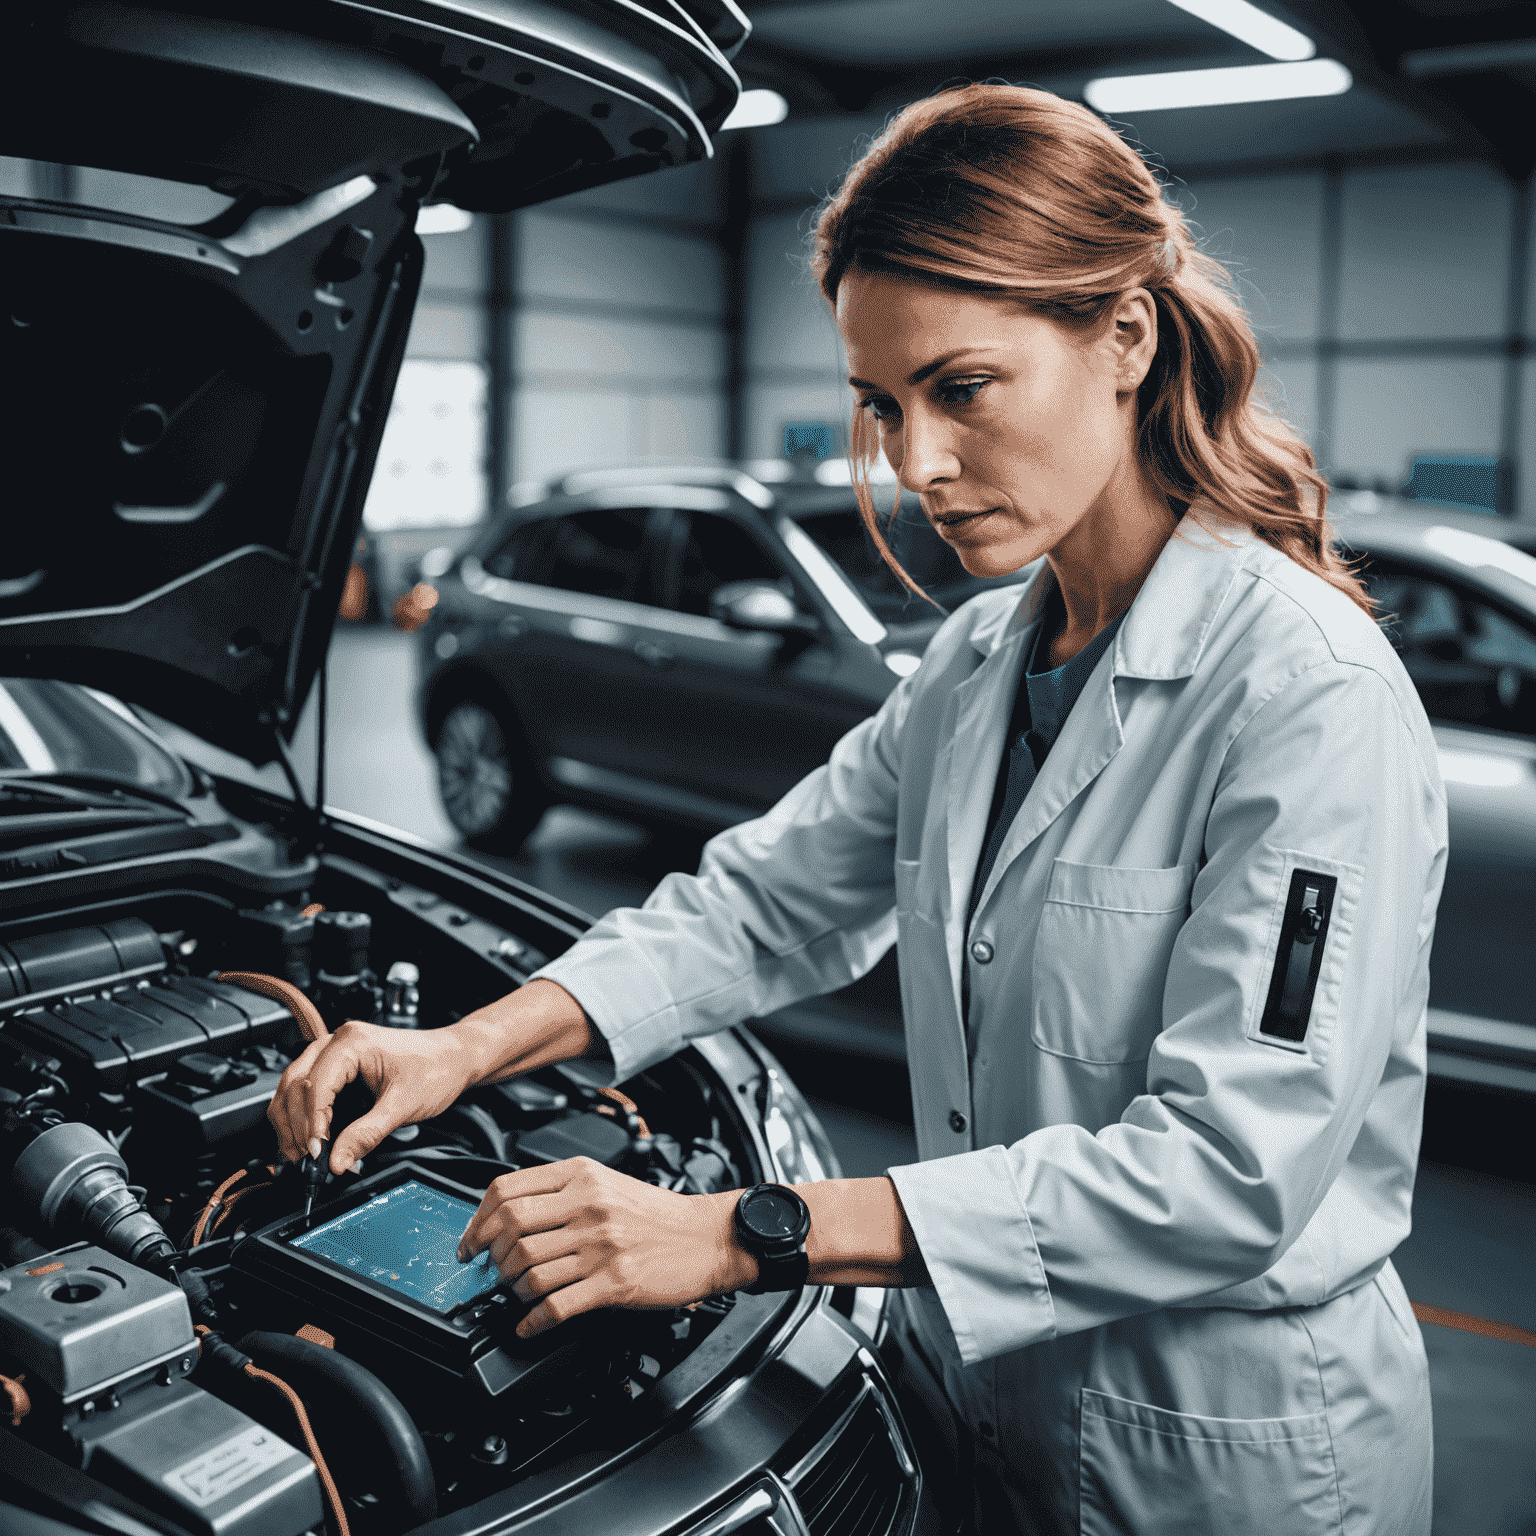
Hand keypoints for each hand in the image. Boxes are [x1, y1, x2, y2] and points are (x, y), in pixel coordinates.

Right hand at [267, 978, 593, 1173]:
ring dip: (293, 1123)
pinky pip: (307, 1090)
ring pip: (293, 1088)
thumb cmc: (437, 1068)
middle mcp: (337, 1041)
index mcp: (352, 1042)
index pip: (313, 1087)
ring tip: (304, 1156)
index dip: (310, 1125)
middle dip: (295, 1127)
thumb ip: (367, 1135)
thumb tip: (336, 1162)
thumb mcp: (403, 1106)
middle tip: (304, 1161)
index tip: (314, 1154)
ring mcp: (335, 1051)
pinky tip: (312, 1139)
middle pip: (294, 1086)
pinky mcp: (338, 1066)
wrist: (457, 1057)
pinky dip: (304, 1116)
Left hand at [456, 1158, 756, 1337]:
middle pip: (511, 1229)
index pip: (507, 1190)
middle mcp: (589, 1206)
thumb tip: (511, 1216)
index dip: (478, 1220)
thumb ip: (563, 1192)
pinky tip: (529, 1325)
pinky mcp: (613, 1282)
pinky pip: (556, 1305)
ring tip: (516, 1295)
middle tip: (491, 1271)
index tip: (472, 1241)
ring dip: (512, 1289)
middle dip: (491, 1257)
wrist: (707, 1238)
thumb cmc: (660, 1215)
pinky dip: (532, 1321)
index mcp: (582, 1177)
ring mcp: (600, 1245)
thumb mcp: (608, 1184)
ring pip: (528, 1270)